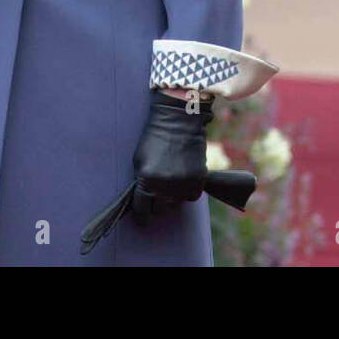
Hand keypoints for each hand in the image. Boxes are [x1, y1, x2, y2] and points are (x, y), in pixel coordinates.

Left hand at [129, 89, 211, 222]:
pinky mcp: (198, 179)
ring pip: (177, 204)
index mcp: (146, 180)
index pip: (142, 211)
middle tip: (158, 194)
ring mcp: (183, 183)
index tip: (143, 219)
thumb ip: (142, 182)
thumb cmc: (155, 138)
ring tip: (172, 180)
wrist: (178, 119)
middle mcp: (164, 186)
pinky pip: (192, 196)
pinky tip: (184, 178)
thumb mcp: (140, 161)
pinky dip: (188, 191)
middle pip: (160, 210)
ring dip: (173, 197)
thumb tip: (145, 201)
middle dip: (158, 204)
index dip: (142, 216)